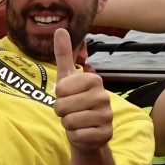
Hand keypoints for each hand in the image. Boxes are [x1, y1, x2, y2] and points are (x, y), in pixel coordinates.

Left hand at [52, 28, 113, 151]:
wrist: (87, 130)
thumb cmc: (74, 101)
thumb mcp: (66, 77)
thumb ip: (64, 55)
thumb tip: (59, 29)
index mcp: (94, 80)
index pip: (61, 89)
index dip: (58, 96)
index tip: (68, 96)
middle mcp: (104, 96)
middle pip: (62, 106)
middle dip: (61, 112)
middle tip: (71, 111)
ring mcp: (107, 116)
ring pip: (69, 121)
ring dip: (68, 123)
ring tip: (77, 120)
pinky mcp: (105, 134)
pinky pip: (78, 135)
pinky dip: (75, 136)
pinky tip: (84, 132)